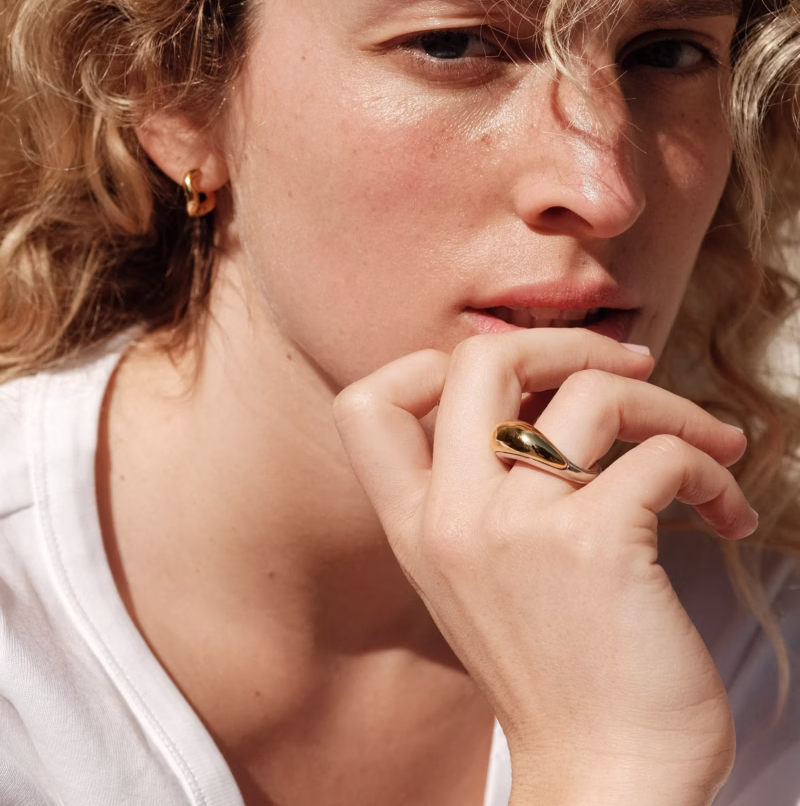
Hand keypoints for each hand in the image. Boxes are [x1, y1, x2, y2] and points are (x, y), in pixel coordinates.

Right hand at [333, 330, 754, 805]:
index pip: (364, 405)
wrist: (608, 777)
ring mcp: (520, 527)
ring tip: (707, 442)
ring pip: (591, 390)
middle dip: (562, 339)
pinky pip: (662, 454)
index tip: (509, 385)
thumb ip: (478, 498)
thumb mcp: (478, 582)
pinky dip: (709, 468)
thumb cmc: (558, 675)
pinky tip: (726, 510)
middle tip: (623, 363)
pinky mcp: (597, 542)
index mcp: (416, 528)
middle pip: (478, 358)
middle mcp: (455, 518)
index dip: (425, 366)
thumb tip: (539, 407)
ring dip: (667, 404)